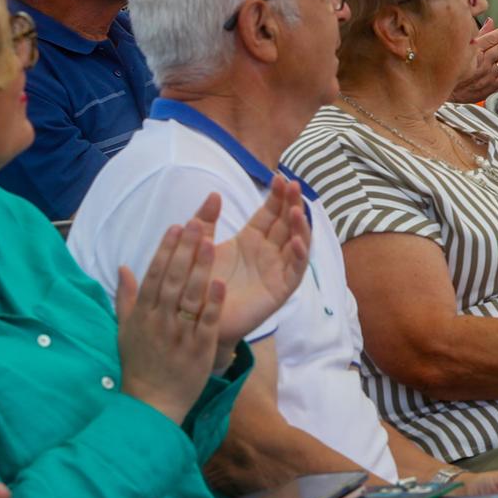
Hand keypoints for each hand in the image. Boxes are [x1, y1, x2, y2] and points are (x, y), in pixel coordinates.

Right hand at [116, 219, 226, 424]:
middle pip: (173, 280)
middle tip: (197, 223)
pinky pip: (207, 322)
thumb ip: (126, 298)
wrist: (151, 404)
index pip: (154, 275)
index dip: (166, 250)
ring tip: (212, 243)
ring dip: (201, 269)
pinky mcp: (199, 349)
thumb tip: (124, 268)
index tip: (176, 227)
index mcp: (143, 314)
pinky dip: (213, 302)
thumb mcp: (126, 330)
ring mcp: (180, 334)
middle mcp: (160, 321)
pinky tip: (221, 282)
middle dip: (185, 250)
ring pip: (191, 296)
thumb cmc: (139, 364)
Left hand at [188, 183, 311, 348]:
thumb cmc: (199, 283)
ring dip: (300, 226)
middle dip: (292, 203)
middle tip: (294, 185)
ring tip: (296, 210)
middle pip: (287, 223)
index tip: (279, 178)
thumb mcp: (200, 247)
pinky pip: (295, 270)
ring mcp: (277, 269)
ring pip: (297, 243)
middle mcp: (268, 252)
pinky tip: (297, 242)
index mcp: (252, 239)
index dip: (277, 196)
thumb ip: (205, 222)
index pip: (270, 212)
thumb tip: (214, 194)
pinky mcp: (280, 289)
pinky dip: (299, 256)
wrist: (196, 319)